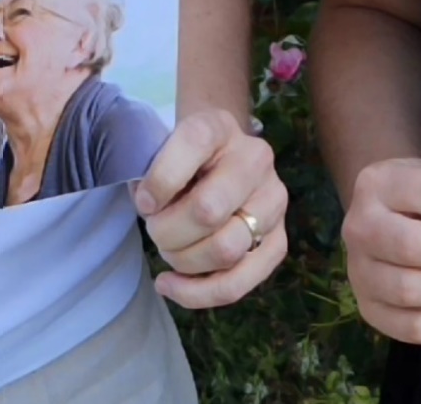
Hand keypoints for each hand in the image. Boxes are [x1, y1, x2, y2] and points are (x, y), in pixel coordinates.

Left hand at [135, 108, 287, 306]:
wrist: (218, 159)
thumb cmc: (179, 161)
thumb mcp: (161, 150)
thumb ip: (152, 173)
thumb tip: (151, 209)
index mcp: (220, 127)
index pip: (193, 144)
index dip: (160, 180)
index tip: (143, 201)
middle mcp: (255, 158)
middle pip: (209, 210)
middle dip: (168, 232)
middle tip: (155, 229)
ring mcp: (274, 200)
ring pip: (226, 250)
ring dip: (184, 261)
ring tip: (169, 251)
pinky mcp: (278, 240)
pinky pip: (240, 282)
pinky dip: (199, 293)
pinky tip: (172, 285)